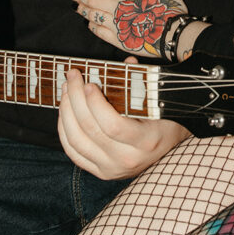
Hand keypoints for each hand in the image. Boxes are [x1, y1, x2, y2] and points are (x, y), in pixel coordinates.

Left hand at [58, 67, 190, 178]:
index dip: (95, 104)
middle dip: (75, 99)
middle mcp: (128, 160)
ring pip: (76, 141)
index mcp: (146, 141)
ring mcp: (112, 169)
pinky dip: (64, 131)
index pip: (113, 125)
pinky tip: (65, 113)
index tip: (89, 84)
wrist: (169, 150)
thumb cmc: (164, 121)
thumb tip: (127, 62)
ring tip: (66, 91)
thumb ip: (142, 82)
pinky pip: (74, 152)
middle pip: (90, 130)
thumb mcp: (158, 102)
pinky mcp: (101, 172)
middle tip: (72, 78)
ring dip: (66, 113)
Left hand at [73, 0, 186, 57]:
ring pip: (93, 15)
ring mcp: (117, 24)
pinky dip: (91, 26)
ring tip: (75, 5)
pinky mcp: (118, 39)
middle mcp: (120, 7)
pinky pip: (99, 31)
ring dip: (82, 9)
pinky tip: (87, 23)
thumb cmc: (172, 9)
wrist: (175, 36)